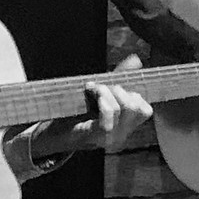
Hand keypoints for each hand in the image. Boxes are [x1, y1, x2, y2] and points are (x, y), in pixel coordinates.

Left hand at [36, 55, 152, 156]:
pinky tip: (92, 94)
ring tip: (93, 88)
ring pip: (125, 109)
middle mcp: (122, 136)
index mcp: (126, 128)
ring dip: (108, 91)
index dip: (134, 94)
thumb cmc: (76, 113)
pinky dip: (103, 102)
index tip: (113, 87)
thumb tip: (136, 59)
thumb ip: (119, 79)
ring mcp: (110, 139)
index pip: (145, 111)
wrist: (52, 133)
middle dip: (121, 90)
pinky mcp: (95, 138)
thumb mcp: (100, 95)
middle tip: (101, 87)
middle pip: (138, 109)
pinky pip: (109, 119)